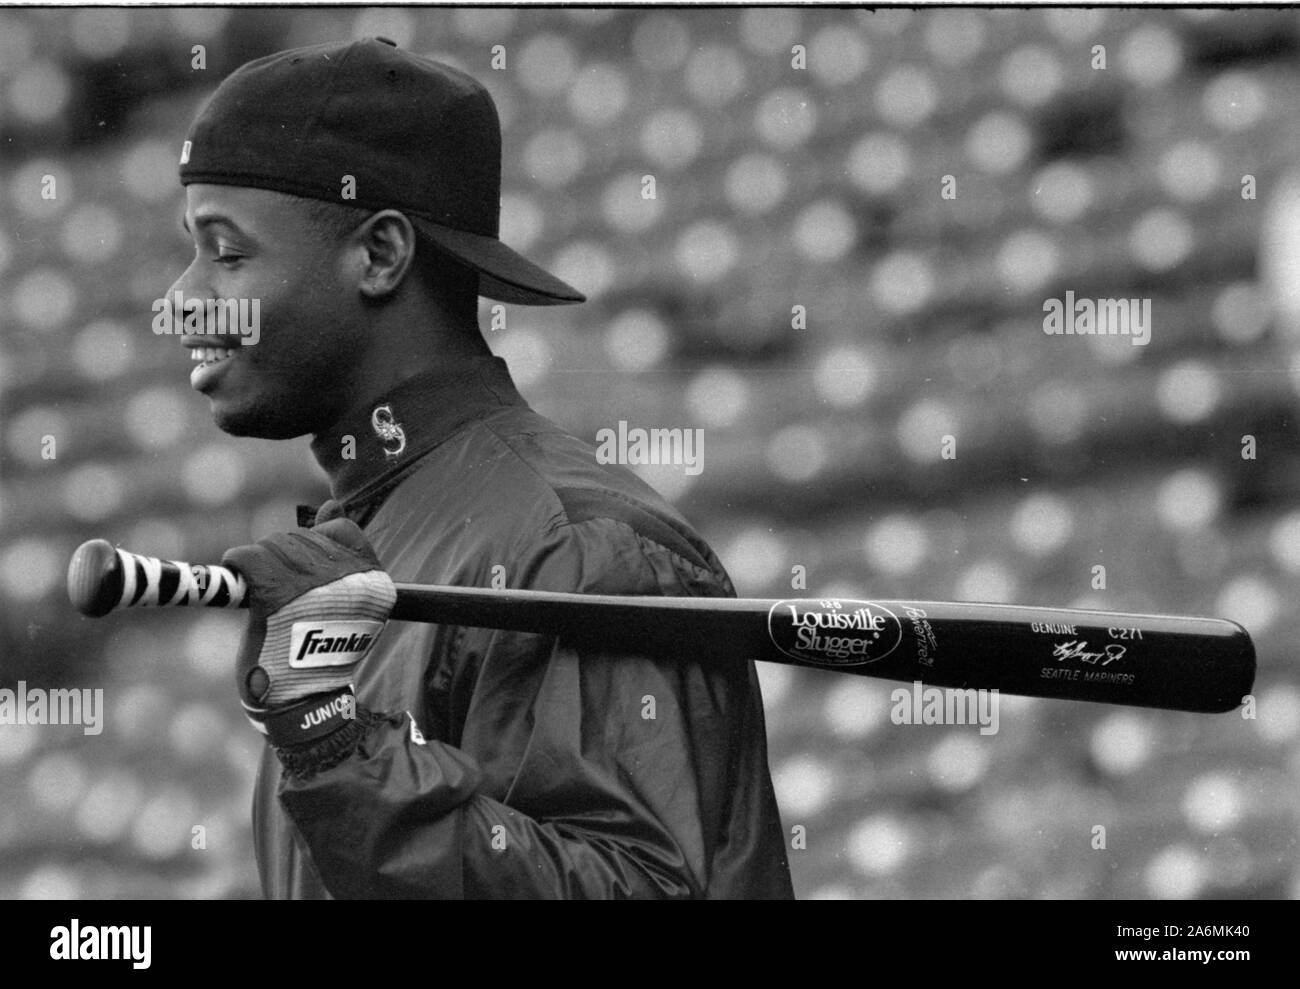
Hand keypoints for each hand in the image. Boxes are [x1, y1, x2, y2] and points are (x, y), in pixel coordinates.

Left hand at [221, 519, 395, 746]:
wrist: (305, 704)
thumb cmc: (323, 653)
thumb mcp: (345, 602)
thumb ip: (341, 555)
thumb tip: (333, 506)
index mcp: (372, 580)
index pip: (342, 530)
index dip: (317, 542)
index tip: (306, 567)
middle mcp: (348, 579)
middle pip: (304, 537)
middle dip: (284, 555)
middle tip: (277, 587)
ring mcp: (313, 587)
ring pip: (276, 545)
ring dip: (262, 561)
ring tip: (262, 588)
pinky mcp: (278, 598)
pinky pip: (252, 559)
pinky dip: (240, 562)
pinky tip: (239, 573)